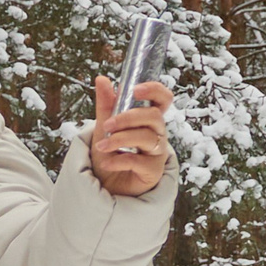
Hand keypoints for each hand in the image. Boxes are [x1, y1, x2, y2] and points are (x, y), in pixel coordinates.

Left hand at [88, 76, 170, 196]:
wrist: (107, 186)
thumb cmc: (111, 154)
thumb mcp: (105, 127)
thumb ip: (106, 104)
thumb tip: (102, 79)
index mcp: (148, 119)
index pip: (163, 99)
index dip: (155, 90)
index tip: (136, 90)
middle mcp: (157, 134)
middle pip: (154, 117)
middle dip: (128, 117)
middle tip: (107, 125)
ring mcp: (157, 153)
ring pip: (146, 138)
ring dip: (120, 139)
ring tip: (101, 146)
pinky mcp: (153, 171)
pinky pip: (138, 161)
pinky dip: (118, 161)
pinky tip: (106, 163)